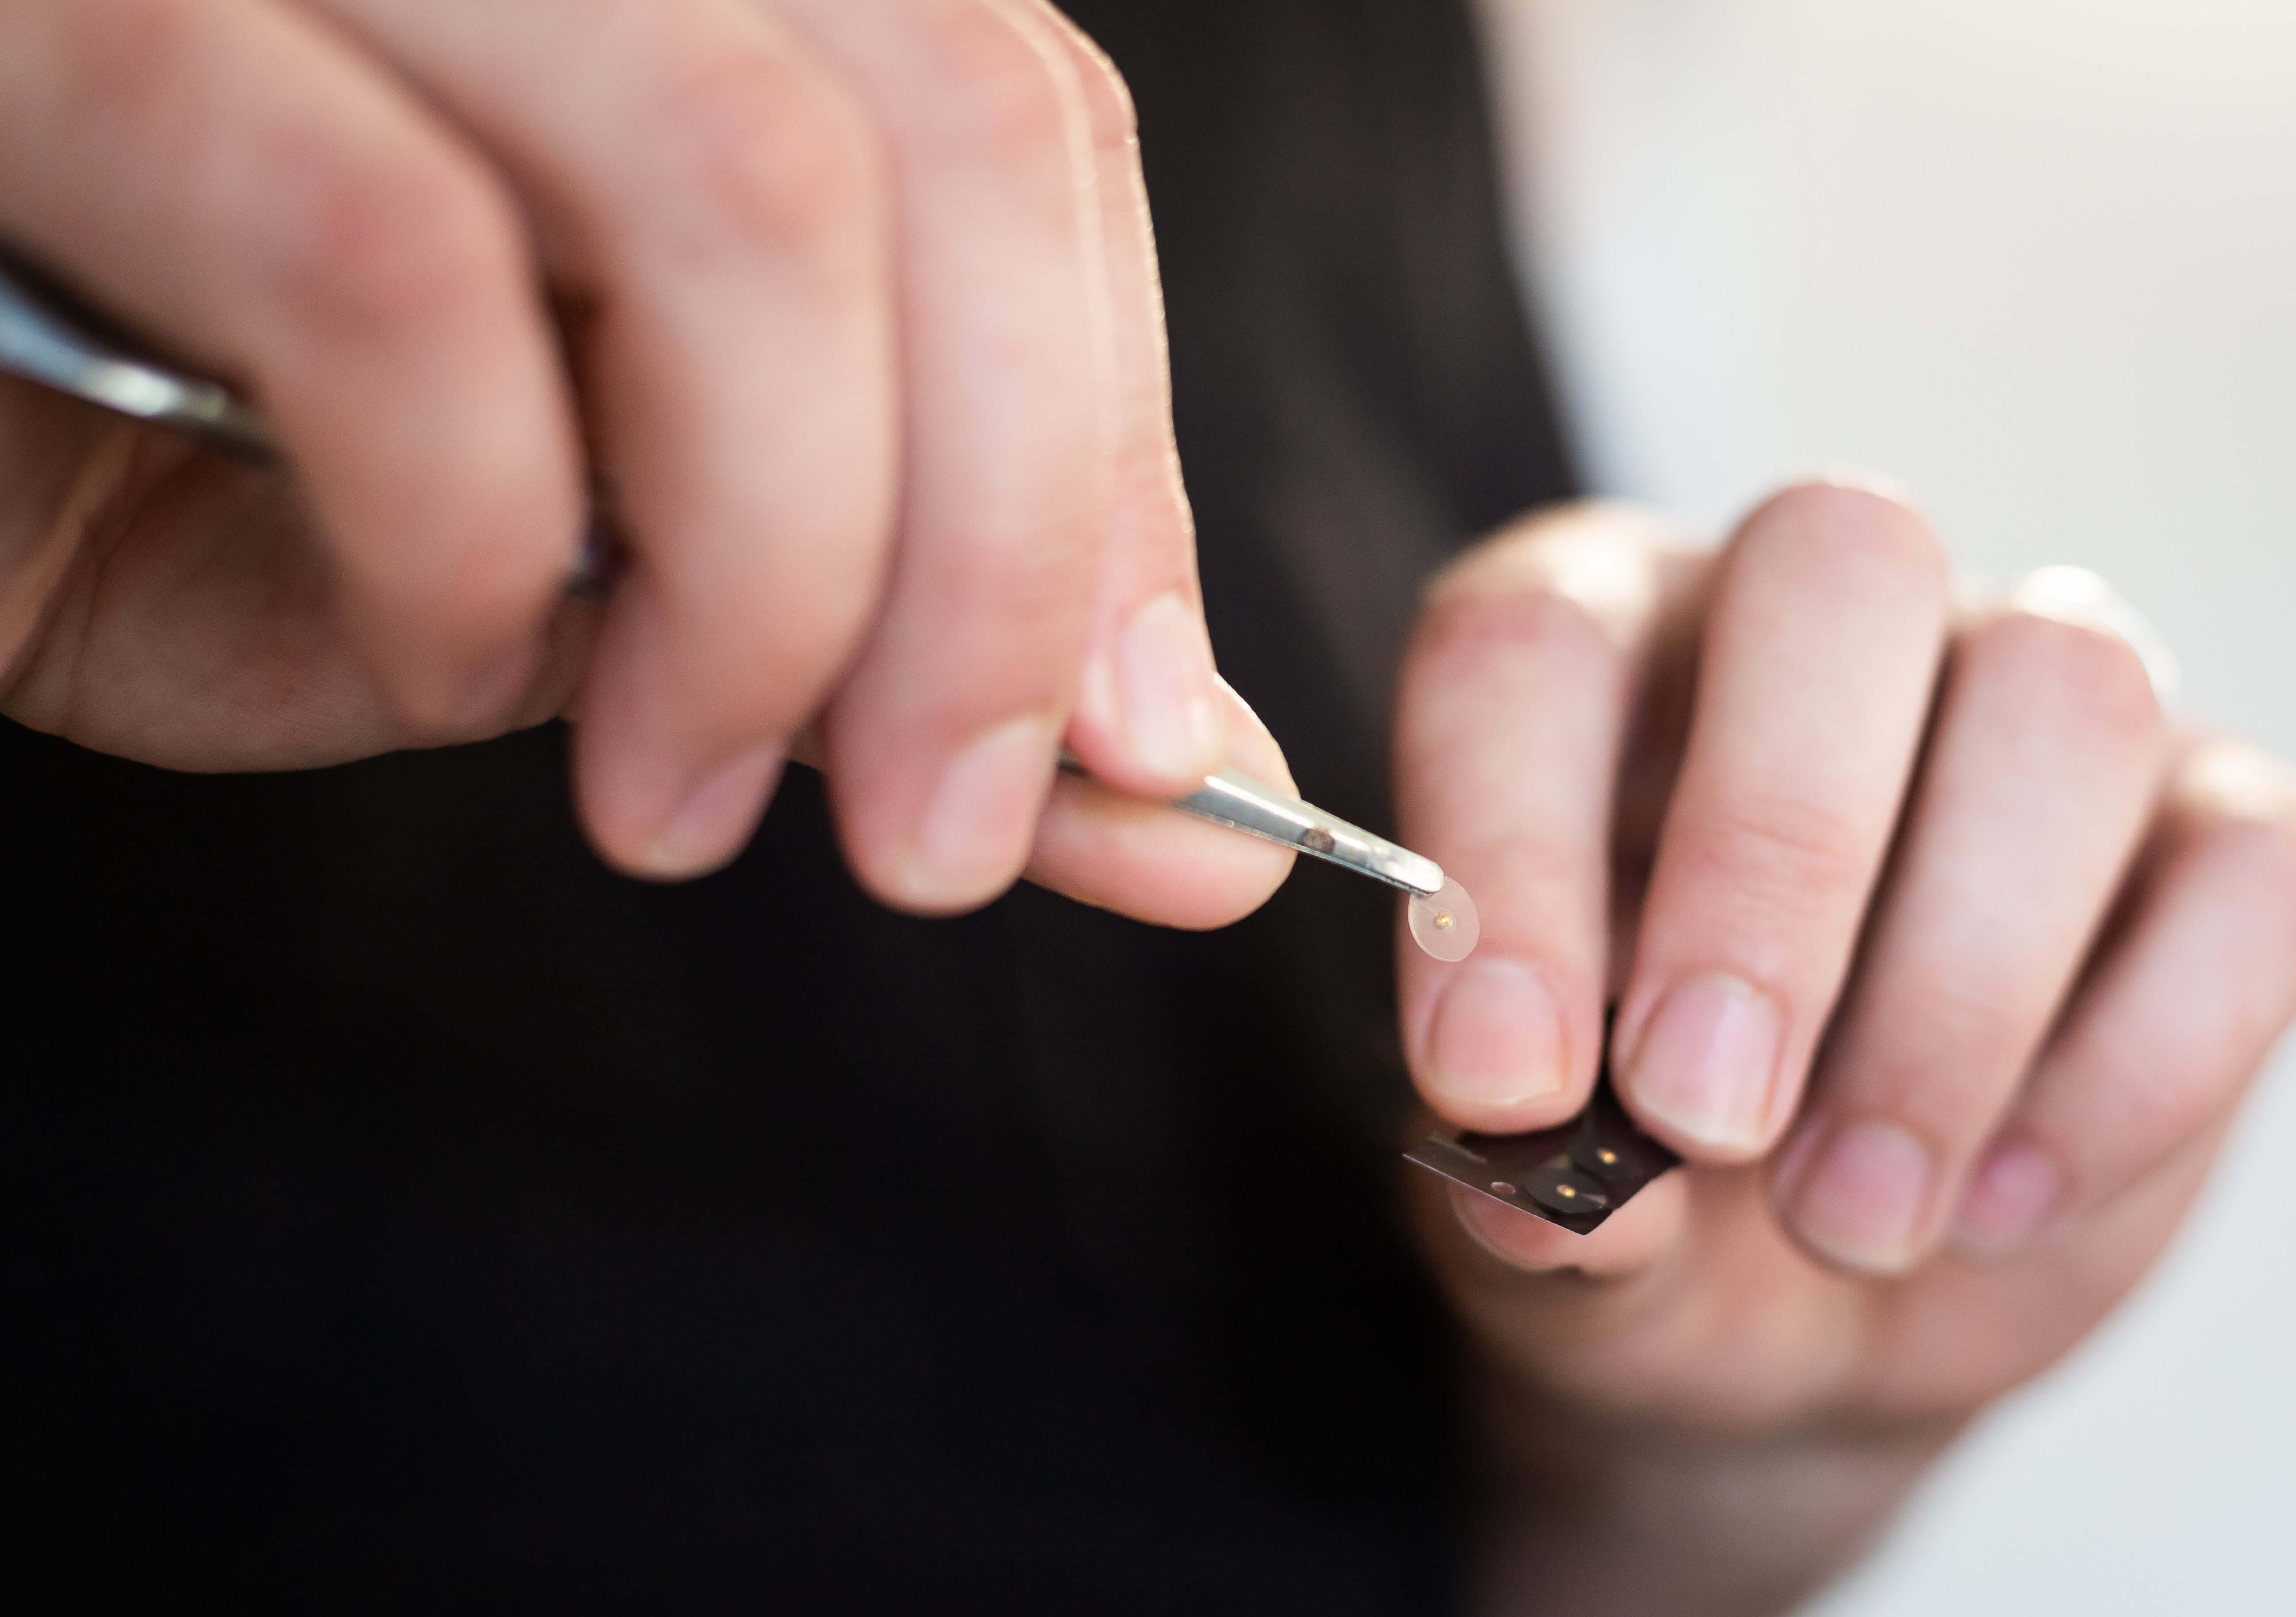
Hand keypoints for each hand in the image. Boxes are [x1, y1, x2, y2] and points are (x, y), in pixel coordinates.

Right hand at [0, 0, 1288, 922]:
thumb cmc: (122, 440)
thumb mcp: (541, 554)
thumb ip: (863, 642)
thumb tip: (1181, 801)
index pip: (1011, 118)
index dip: (1115, 446)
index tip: (1141, 739)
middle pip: (947, 125)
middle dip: (1004, 543)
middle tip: (936, 832)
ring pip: (743, 180)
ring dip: (781, 568)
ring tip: (689, 795)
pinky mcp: (72, 19)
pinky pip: (392, 266)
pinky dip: (471, 531)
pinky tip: (443, 661)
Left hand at [1391, 489, 2295, 1613]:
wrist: (1800, 1303)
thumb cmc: (1642, 1191)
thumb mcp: (1541, 1206)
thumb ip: (1526, 1173)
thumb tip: (1551, 1197)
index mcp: (1604, 656)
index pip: (1534, 643)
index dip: (1507, 848)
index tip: (1501, 1083)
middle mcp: (1818, 626)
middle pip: (1837, 565)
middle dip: (1770, 856)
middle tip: (1701, 1113)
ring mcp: (2033, 705)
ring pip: (2065, 702)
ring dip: (1952, 999)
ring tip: (1845, 1217)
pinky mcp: (2217, 838)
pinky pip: (2252, 877)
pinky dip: (2131, 1071)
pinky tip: (1998, 1210)